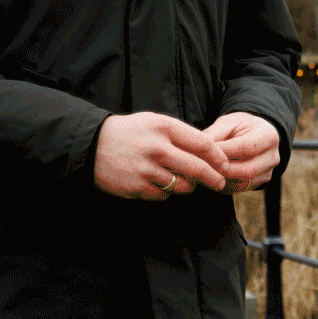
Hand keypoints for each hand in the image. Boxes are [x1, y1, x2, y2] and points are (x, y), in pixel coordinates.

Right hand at [93, 112, 228, 200]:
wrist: (92, 145)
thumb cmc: (130, 133)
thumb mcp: (154, 123)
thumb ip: (180, 135)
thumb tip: (209, 151)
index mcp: (164, 128)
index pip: (202, 143)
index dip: (218, 156)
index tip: (224, 164)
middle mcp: (157, 148)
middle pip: (197, 168)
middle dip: (213, 178)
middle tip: (220, 182)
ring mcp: (147, 170)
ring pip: (183, 186)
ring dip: (190, 187)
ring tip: (188, 183)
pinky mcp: (138, 187)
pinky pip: (164, 196)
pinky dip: (168, 193)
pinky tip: (162, 184)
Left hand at [201, 112, 280, 192]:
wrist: (253, 135)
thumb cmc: (239, 127)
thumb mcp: (229, 122)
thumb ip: (216, 133)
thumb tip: (201, 147)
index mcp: (269, 136)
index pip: (247, 147)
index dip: (226, 151)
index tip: (206, 151)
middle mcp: (273, 157)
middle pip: (247, 170)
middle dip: (223, 169)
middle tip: (203, 165)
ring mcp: (268, 173)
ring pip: (242, 183)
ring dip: (221, 179)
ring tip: (204, 171)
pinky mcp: (259, 184)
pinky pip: (239, 189)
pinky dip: (223, 184)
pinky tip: (211, 176)